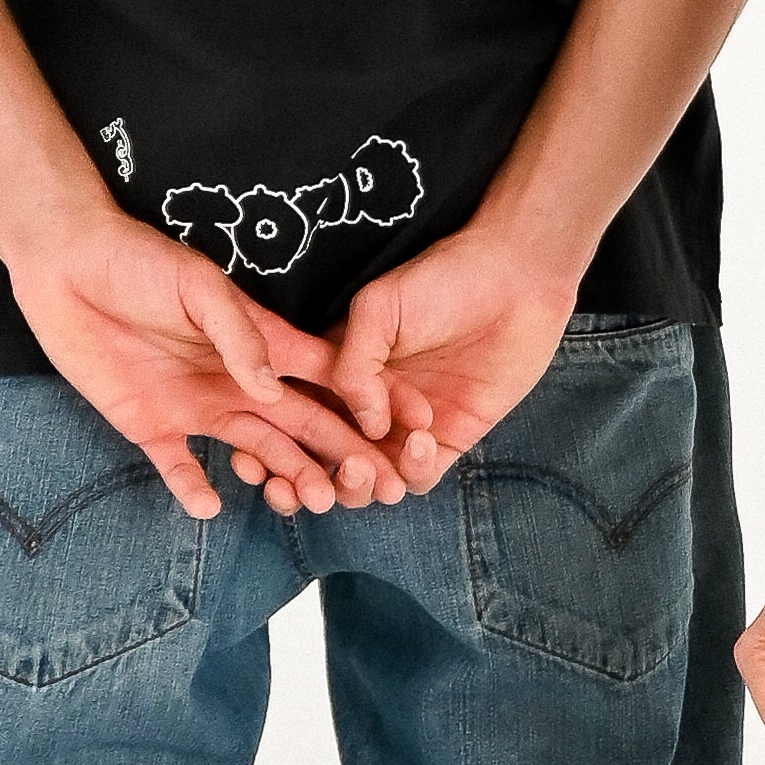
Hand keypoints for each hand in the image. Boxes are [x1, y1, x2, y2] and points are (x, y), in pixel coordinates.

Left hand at [3, 207, 408, 518]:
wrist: (65, 264)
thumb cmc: (138, 260)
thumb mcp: (198, 286)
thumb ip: (240, 335)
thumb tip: (274, 391)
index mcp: (260, 342)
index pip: (327, 378)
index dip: (368, 404)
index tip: (411, 432)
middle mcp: (237, 380)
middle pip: (303, 425)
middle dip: (343, 456)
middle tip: (380, 489)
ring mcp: (196, 404)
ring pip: (257, 451)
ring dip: (287, 476)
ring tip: (316, 502)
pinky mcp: (150, 423)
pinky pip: (180, 467)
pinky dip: (196, 489)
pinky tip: (214, 508)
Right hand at [214, 212, 576, 513]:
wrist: (514, 277)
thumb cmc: (441, 278)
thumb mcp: (379, 307)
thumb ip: (355, 364)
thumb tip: (362, 424)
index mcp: (334, 373)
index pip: (292, 422)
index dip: (268, 449)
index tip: (250, 464)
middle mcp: (364, 407)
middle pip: (321, 461)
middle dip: (305, 480)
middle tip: (298, 487)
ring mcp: (403, 428)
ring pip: (366, 480)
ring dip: (355, 487)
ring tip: (356, 472)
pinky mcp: (446, 440)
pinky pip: (419, 476)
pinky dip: (413, 470)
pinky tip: (421, 440)